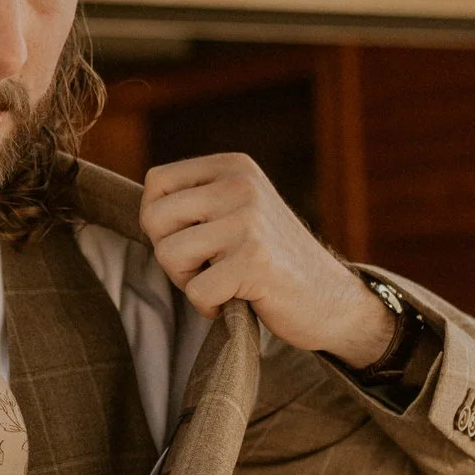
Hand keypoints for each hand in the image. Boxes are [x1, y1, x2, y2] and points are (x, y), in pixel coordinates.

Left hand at [139, 153, 394, 364]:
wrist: (331, 299)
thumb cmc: (271, 261)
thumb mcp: (237, 212)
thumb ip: (196, 203)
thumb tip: (143, 211)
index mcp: (234, 167)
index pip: (156, 182)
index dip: (161, 221)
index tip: (193, 241)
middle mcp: (240, 185)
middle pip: (153, 217)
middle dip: (170, 254)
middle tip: (207, 268)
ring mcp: (248, 221)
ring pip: (168, 255)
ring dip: (189, 282)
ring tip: (224, 282)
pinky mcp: (254, 261)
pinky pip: (196, 292)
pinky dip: (210, 307)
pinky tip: (239, 300)